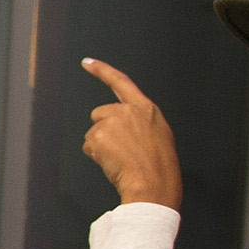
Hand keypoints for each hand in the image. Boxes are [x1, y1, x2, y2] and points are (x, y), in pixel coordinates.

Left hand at [79, 59, 182, 208]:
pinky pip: (88, 146)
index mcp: (147, 109)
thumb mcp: (158, 137)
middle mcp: (128, 110)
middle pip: (100, 114)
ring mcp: (112, 121)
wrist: (153, 185)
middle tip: (122, 151)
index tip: (88, 63)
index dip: (102, 71)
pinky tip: (112, 163)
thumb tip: (123, 129)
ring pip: (93, 132)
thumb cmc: (160, 168)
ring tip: (121, 159)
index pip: (121, 82)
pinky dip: (96, 156)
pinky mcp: (99, 134)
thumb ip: (139, 124)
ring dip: (101, 146)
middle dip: (104, 131)